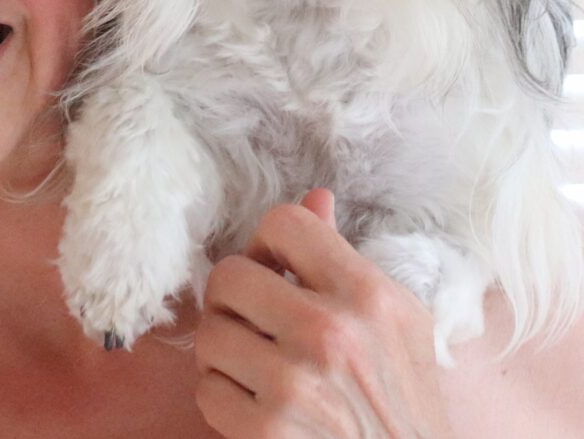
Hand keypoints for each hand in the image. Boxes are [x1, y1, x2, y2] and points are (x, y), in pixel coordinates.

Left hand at [194, 189, 453, 437]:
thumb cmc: (403, 404)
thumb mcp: (395, 325)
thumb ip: (344, 259)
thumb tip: (316, 195)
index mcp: (369, 295)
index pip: (283, 222)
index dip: (265, 245)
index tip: (273, 273)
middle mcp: (333, 332)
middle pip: (228, 275)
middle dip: (232, 301)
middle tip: (253, 323)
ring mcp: (297, 384)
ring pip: (208, 332)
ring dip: (225, 354)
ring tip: (258, 370)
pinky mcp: (268, 431)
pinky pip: (207, 390)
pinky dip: (225, 402)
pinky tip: (259, 410)